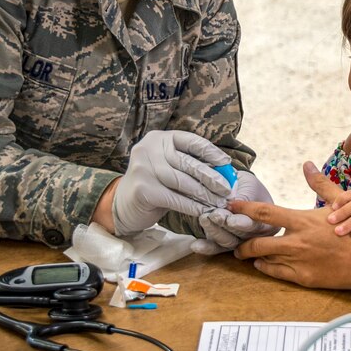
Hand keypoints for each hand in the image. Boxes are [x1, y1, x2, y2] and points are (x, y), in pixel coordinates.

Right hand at [112, 130, 231, 236]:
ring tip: (220, 203)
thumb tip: (225, 170)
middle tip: (227, 190)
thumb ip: (190, 164)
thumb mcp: (169, 166)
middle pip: (189, 163)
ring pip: (184, 182)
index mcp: (159, 138)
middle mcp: (149, 149)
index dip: (212, 152)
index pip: (192, 141)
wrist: (122, 205)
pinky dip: (193, 206)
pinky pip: (176, 199)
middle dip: (212, 178)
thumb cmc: (154, 184)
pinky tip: (205, 211)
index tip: (227, 164)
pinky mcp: (143, 190)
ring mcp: (144, 168)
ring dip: (205, 195)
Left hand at [191, 171, 279, 254]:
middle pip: (243, 235)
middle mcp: (257, 236)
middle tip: (214, 215)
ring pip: (229, 242)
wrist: (237, 187)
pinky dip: (206, 248)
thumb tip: (232, 206)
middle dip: (226, 225)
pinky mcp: (226, 246)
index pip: (257, 223)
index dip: (243, 220)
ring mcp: (241, 242)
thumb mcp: (249, 186)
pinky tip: (196, 245)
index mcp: (269, 222)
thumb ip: (244, 198)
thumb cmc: (245, 185)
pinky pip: (217, 249)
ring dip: (215, 232)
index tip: (231, 214)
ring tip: (204, 219)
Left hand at [232, 162, 350, 287]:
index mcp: (302, 221)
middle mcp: (297, 242)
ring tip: (249, 254)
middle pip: (257, 243)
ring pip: (265, 259)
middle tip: (236, 245)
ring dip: (254, 257)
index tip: (230, 208)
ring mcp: (299, 261)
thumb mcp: (338, 202)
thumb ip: (320, 184)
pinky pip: (277, 273)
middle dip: (242, 245)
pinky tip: (264, 265)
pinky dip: (267, 268)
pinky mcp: (304, 277)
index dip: (244, 210)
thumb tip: (308, 165)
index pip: (265, 213)